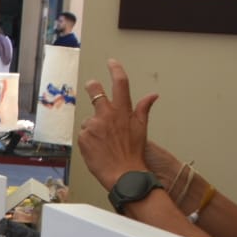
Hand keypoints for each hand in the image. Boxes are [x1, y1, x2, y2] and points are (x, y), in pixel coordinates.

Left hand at [77, 58, 158, 189]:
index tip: (111, 62)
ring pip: (89, 119)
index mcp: (123, 112)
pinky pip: (84, 133)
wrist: (123, 174)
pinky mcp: (83, 136)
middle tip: (92, 85)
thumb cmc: (133, 153)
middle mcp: (107, 115)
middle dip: (93, 85)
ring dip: (94, 127)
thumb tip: (153, 95)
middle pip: (95, 90)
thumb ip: (143, 109)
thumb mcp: (141, 129)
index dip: (115, 70)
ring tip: (104, 142)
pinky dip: (89, 139)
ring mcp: (93, 125)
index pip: (120, 84)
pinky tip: (97, 149)